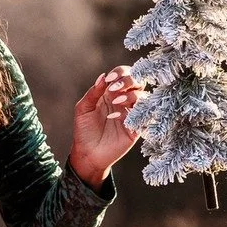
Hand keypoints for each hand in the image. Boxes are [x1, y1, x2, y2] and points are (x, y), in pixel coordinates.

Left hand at [70, 66, 141, 188]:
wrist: (87, 153)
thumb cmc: (84, 130)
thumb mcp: (83, 109)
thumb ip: (93, 92)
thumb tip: (103, 76)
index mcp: (112, 92)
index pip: (123, 74)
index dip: (120, 73)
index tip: (110, 79)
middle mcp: (124, 100)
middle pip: (138, 81)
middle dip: (129, 81)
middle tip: (114, 88)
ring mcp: (132, 113)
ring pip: (143, 96)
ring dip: (130, 95)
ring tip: (115, 102)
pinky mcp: (137, 127)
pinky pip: (143, 115)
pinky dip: (130, 113)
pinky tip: (114, 118)